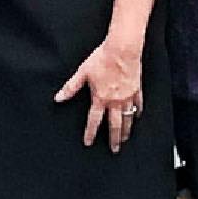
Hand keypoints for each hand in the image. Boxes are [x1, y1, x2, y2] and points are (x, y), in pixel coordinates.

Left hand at [56, 30, 145, 151]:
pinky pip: (138, 105)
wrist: (122, 49)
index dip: (90, 133)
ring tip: (125, 138)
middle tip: (114, 149)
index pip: (94, 120)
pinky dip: (137, 112)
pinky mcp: (137, 90)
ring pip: (128, 118)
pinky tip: (137, 116)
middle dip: (114, 139)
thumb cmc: (102, 58)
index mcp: (100, 98)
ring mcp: (128, 97)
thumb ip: (71, 87)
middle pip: (115, 125)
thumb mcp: (82, 72)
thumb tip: (58, 98)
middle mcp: (115, 101)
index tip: (89, 142)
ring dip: (126, 130)